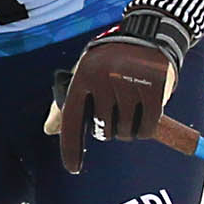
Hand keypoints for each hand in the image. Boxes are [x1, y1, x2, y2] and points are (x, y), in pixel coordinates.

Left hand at [53, 0, 203, 173]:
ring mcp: (129, 82)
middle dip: (109, 130)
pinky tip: (145, 117)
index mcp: (82, 75)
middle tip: (116, 114)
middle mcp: (103, 78)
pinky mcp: (154, 88)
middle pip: (102, 131)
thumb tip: (49, 130)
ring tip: (130, 109)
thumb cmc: (110, 60)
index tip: (73, 168)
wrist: (148, 34)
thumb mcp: (84, 74)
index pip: (71, 119)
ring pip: (125, 132)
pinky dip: (145, 129)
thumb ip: (67, 103)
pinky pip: (147, 128)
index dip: (71, 148)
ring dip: (128, 130)